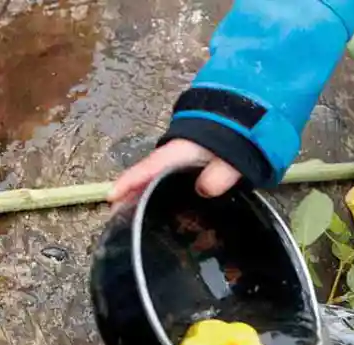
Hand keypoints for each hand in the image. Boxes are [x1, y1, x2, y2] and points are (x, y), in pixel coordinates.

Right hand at [108, 139, 240, 208]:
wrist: (243, 117)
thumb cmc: (233, 134)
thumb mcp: (228, 154)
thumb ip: (219, 173)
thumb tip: (204, 190)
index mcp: (178, 152)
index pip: (148, 168)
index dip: (130, 182)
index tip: (111, 196)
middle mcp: (174, 156)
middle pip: (147, 177)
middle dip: (131, 195)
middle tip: (118, 218)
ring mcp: (181, 161)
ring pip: (157, 180)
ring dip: (145, 196)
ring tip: (134, 218)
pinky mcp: (191, 167)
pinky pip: (170, 182)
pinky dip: (162, 194)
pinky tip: (164, 210)